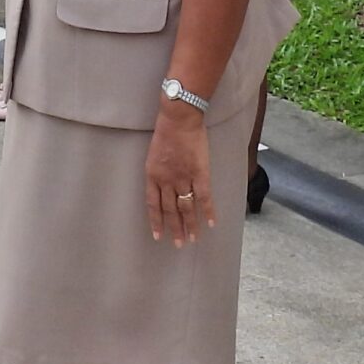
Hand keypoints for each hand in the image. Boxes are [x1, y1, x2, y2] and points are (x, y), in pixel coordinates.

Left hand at [145, 103, 213, 245]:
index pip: (153, 204)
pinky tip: (212, 223)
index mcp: (152, 175)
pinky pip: (205, 198)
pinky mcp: (200, 174)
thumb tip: (162, 184)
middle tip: (178, 244)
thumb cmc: (166, 131)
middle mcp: (166, 181)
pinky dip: (209, 212)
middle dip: (174, 228)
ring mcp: (183, 178)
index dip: (156, 221)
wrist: (179, 118)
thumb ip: (158, 171)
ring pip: (186, 208)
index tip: (158, 236)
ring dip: (190, 225)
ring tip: (193, 239)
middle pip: (170, 210)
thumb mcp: (153, 153)